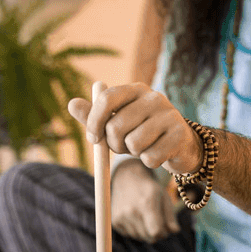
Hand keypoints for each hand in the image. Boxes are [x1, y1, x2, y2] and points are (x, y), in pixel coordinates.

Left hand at [68, 82, 203, 174]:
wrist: (179, 144)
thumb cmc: (141, 132)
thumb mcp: (117, 123)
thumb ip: (95, 115)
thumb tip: (71, 104)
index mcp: (135, 89)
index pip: (107, 99)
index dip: (94, 120)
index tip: (93, 138)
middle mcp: (153, 97)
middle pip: (117, 126)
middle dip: (115, 144)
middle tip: (124, 145)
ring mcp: (169, 114)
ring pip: (134, 144)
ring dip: (134, 154)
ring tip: (143, 147)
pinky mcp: (179, 135)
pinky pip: (150, 158)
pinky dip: (150, 162)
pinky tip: (158, 153)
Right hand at [111, 160, 180, 242]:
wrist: (127, 179)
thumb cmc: (150, 189)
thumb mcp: (164, 197)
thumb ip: (170, 216)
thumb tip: (174, 231)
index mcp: (147, 204)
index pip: (156, 232)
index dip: (163, 233)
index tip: (164, 227)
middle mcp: (131, 211)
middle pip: (149, 238)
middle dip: (155, 233)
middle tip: (156, 221)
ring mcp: (121, 217)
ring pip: (139, 237)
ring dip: (145, 232)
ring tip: (145, 217)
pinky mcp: (115, 221)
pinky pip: (129, 235)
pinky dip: (135, 230)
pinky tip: (135, 217)